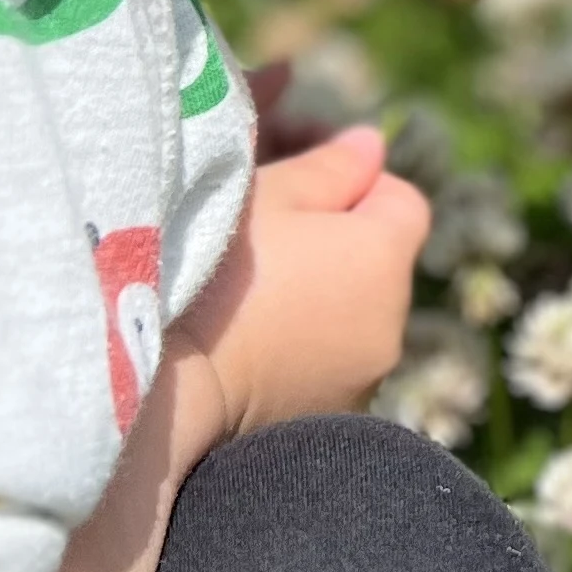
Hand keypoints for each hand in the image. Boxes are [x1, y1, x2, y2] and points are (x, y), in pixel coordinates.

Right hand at [177, 125, 428, 436]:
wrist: (168, 395)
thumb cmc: (214, 275)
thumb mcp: (268, 197)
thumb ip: (329, 167)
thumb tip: (373, 145)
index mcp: (384, 256)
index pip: (403, 202)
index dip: (356, 188)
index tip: (299, 196)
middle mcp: (392, 323)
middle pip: (378, 265)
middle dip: (335, 246)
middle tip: (265, 242)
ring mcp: (366, 381)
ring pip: (352, 319)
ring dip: (320, 302)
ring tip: (248, 300)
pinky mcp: (332, 426)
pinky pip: (327, 368)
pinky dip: (302, 354)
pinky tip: (247, 350)